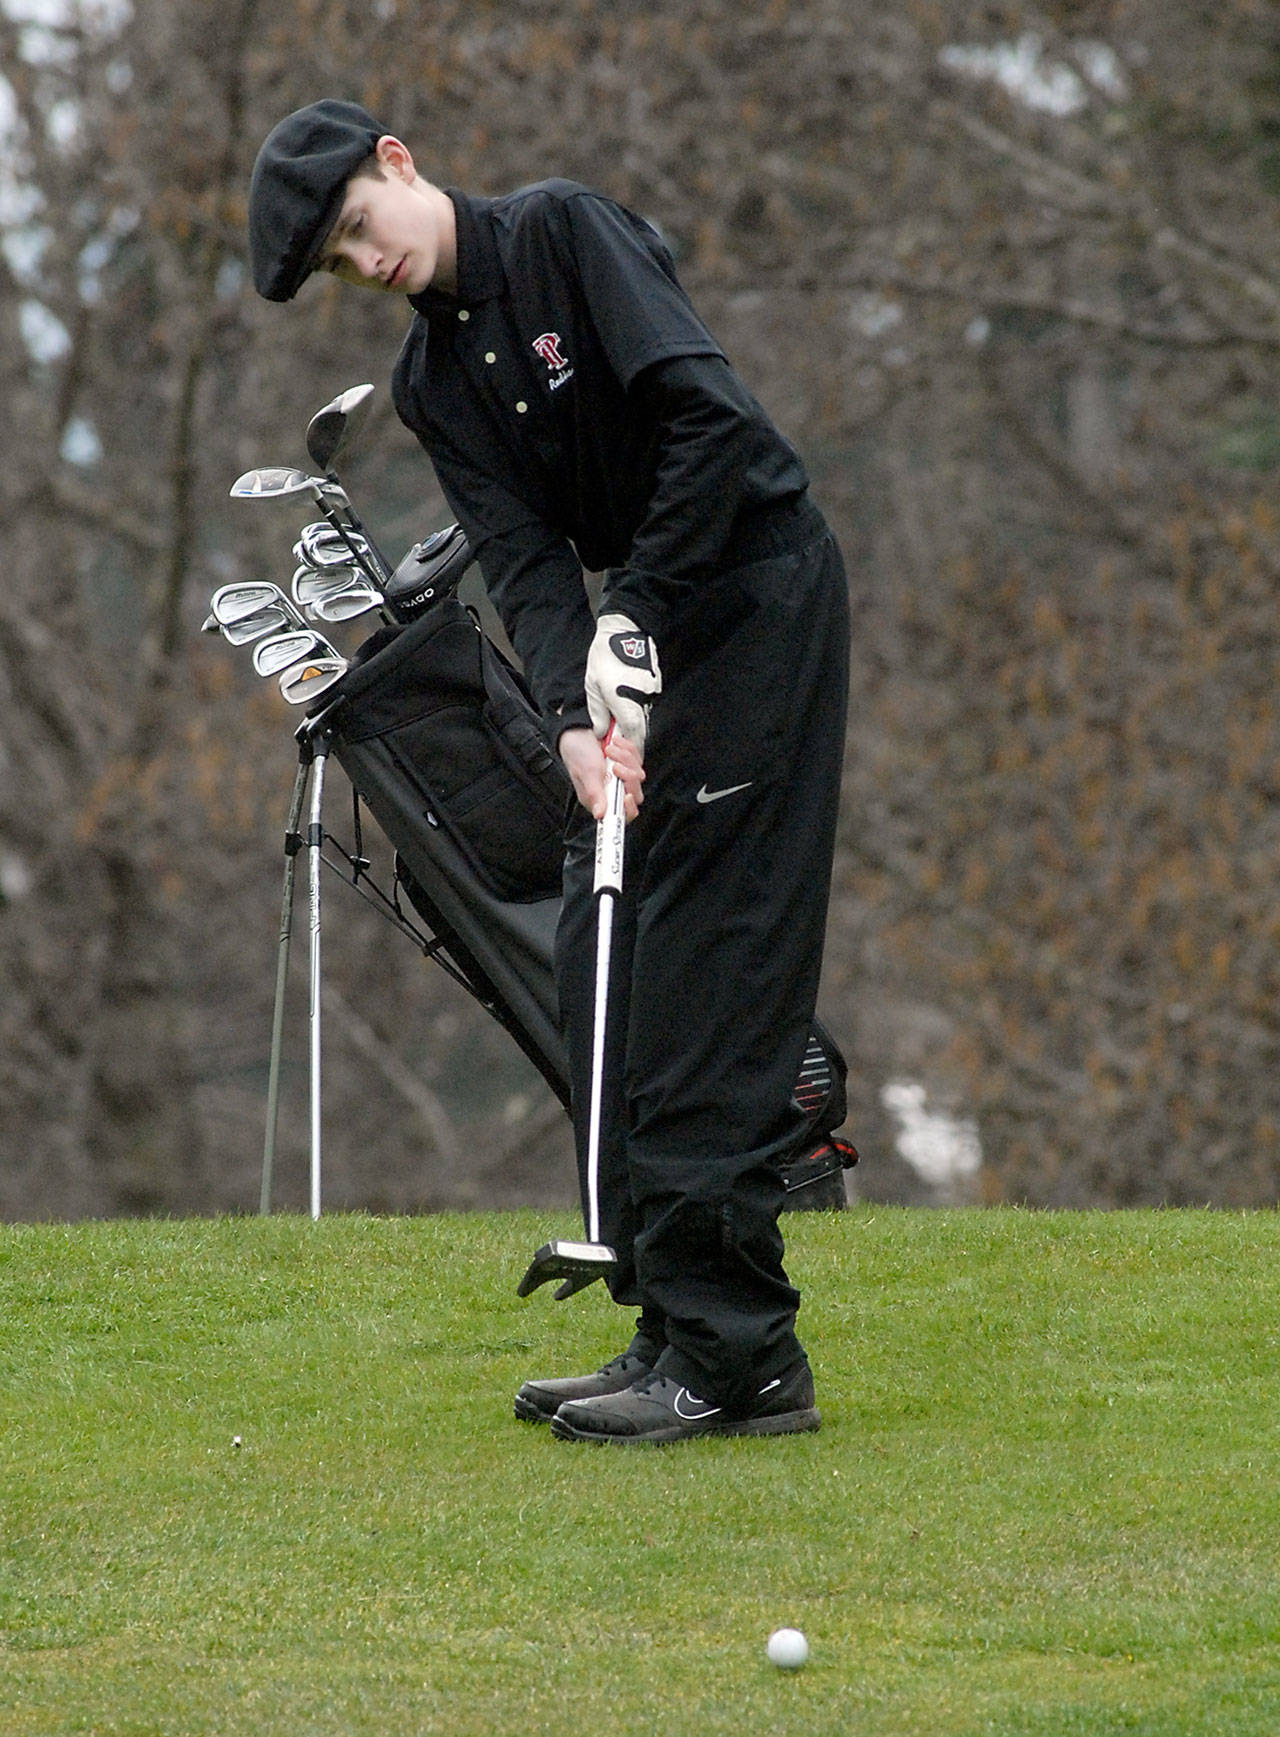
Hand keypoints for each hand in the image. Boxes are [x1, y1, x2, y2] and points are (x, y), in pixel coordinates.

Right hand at [559, 727, 644, 820]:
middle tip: (614, 765)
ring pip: (638, 774)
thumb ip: (595, 793)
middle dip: (628, 776)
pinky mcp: (627, 764)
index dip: (628, 809)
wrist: (579, 731)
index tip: (627, 796)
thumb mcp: (587, 773)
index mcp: (600, 799)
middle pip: (635, 794)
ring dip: (626, 758)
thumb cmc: (578, 753)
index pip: (621, 815)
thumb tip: (600, 814)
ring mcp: (621, 778)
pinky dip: (628, 749)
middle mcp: (612, 791)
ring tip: (609, 750)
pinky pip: (637, 760)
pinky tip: (615, 744)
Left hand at [586, 613, 660, 751]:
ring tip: (618, 719)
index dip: (628, 749)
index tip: (621, 756)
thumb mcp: (593, 686)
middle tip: (618, 743)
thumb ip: (598, 713)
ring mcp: (650, 691)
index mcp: (625, 701)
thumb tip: (601, 733)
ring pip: (644, 716)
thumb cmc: (605, 656)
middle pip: (641, 729)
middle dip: (631, 740)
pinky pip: (645, 703)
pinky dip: (637, 708)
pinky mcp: (654, 684)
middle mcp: (642, 699)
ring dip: (633, 723)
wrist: (624, 629)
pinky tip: (625, 701)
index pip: (632, 734)